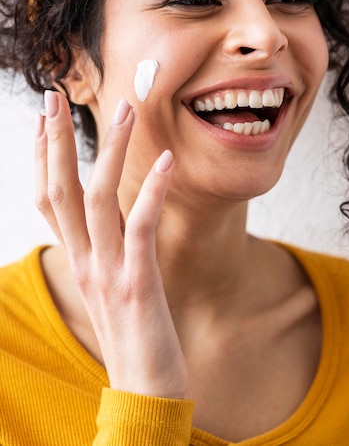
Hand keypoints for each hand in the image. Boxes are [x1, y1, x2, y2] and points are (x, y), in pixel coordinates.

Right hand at [35, 91, 187, 398]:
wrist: (145, 391)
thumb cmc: (134, 334)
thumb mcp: (113, 285)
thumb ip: (107, 249)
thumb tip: (112, 218)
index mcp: (79, 260)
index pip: (49, 200)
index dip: (43, 158)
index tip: (44, 120)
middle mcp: (86, 262)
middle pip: (61, 191)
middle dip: (57, 141)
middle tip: (54, 96)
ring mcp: (109, 272)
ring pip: (97, 200)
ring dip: (109, 151)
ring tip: (123, 109)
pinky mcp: (138, 283)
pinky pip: (141, 227)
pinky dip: (151, 190)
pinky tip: (166, 159)